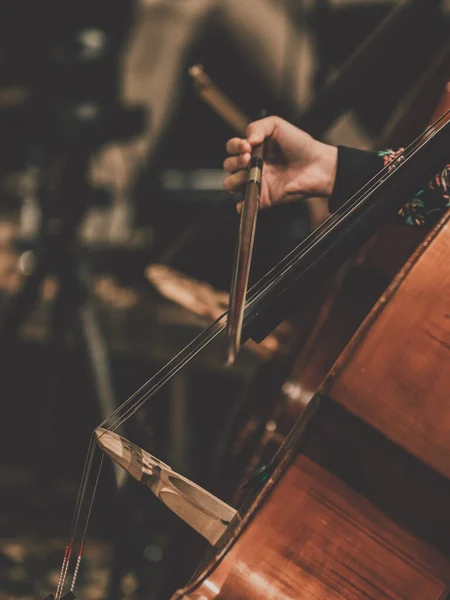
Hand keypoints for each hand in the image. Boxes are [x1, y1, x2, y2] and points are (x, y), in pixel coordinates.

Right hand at [223, 116, 337, 209]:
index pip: (231, 148)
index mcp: (253, 150)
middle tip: (249, 159)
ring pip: (231, 185)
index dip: (234, 146)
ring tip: (250, 174)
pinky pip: (245, 205)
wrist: (317, 165)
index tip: (247, 146)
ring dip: (235, 179)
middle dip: (234, 162)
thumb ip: (258, 127)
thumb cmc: (299, 144)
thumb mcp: (277, 126)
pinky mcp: (263, 198)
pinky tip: (250, 196)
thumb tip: (246, 141)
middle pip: (228, 166)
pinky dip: (242, 205)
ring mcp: (257, 183)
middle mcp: (252, 166)